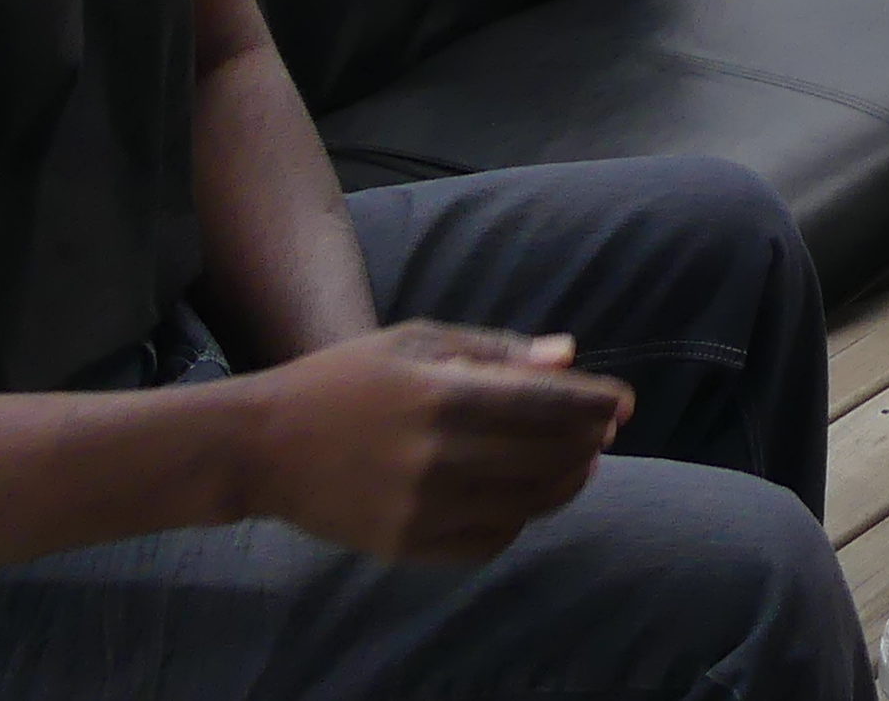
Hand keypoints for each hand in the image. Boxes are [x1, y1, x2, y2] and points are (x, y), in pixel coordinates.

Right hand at [239, 322, 633, 564]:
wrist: (264, 445)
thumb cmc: (346, 379)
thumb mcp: (417, 341)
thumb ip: (496, 351)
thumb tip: (570, 354)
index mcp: (441, 393)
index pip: (546, 403)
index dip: (594, 404)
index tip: (624, 405)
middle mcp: (437, 455)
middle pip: (546, 457)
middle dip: (586, 443)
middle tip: (601, 433)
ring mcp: (421, 508)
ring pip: (527, 505)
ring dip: (564, 483)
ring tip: (575, 464)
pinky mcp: (407, 546)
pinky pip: (489, 542)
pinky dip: (519, 520)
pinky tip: (524, 497)